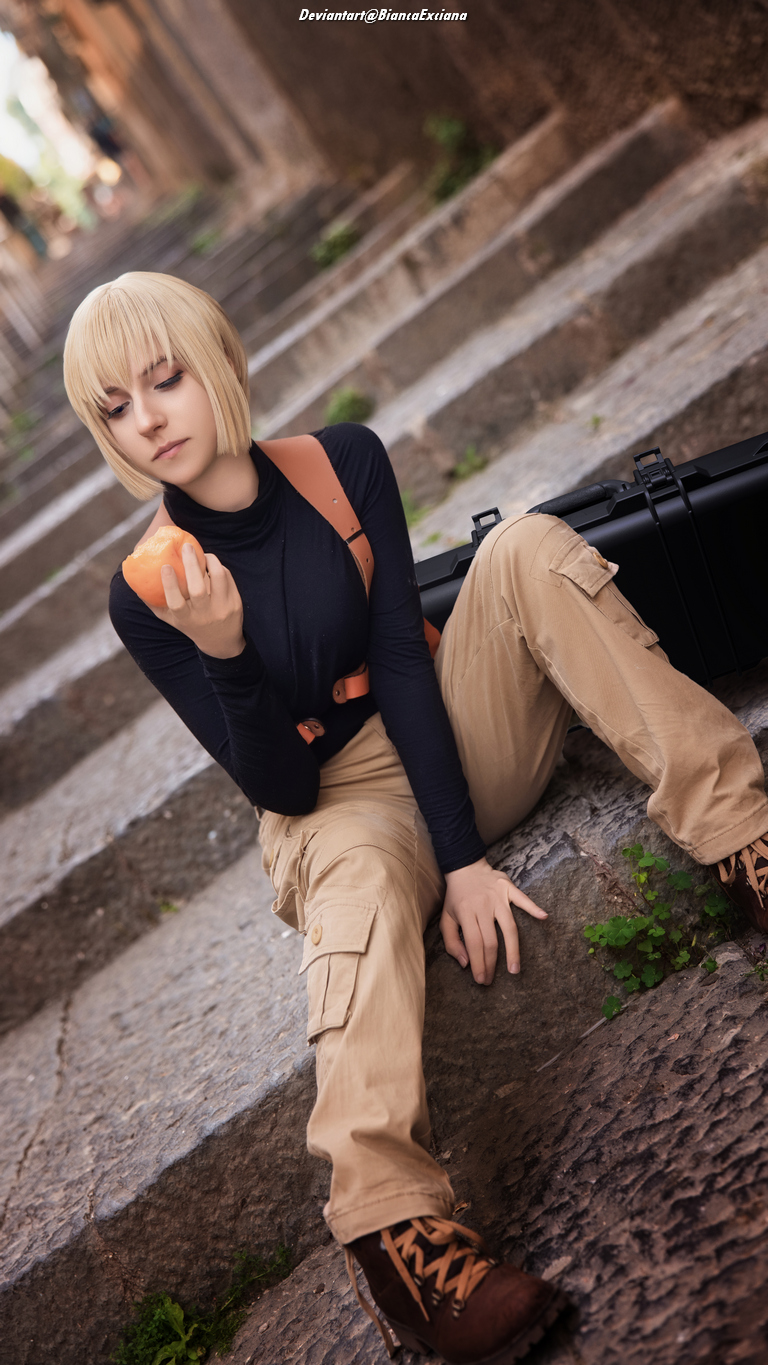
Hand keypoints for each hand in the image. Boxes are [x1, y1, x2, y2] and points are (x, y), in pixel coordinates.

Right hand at [150, 541, 244, 658]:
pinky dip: (218, 567)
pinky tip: (211, 563)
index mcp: (185, 619)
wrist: (220, 642)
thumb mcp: (170, 619)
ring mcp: (222, 609)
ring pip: (218, 579)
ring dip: (211, 562)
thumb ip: (154, 602)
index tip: (165, 566)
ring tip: (202, 554)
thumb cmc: (189, 625)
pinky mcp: (235, 602)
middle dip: (192, 565)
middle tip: (186, 547)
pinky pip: (228, 578)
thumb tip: (135, 581)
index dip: (170, 584)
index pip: (176, 603)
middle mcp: (204, 615)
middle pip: (198, 589)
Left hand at [440, 856, 547, 985]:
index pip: (474, 944)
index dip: (478, 963)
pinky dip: (533, 907)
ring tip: (515, 968)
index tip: (481, 979)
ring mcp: (497, 897)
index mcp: (465, 913)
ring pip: (509, 927)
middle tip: (492, 980)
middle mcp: (482, 905)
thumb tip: (465, 963)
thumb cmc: (456, 897)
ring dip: (513, 949)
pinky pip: (523, 899)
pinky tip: (544, 917)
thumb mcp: (446, 918)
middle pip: (491, 940)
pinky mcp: (508, 888)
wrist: (465, 866)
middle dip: (491, 963)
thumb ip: (452, 942)